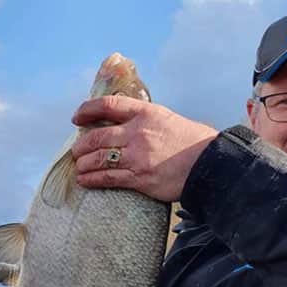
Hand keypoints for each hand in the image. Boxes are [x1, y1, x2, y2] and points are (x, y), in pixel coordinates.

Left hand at [71, 95, 217, 201]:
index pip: (108, 105)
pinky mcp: (140, 178)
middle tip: (76, 151)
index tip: (77, 117)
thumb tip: (123, 125)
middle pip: (97, 136)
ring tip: (79, 167)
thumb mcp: (167, 119)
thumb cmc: (192, 141)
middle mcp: (138, 133)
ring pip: (99, 159)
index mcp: (145, 114)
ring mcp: (137, 157)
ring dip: (84, 163)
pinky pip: (108, 178)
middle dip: (81, 145)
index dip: (88, 110)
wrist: (210, 164)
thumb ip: (144, 120)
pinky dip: (92, 179)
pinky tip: (84, 180)